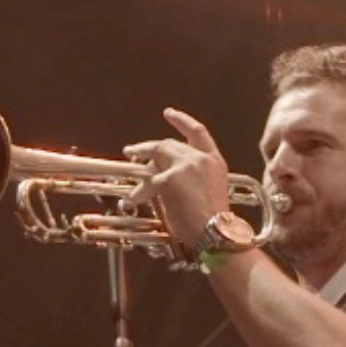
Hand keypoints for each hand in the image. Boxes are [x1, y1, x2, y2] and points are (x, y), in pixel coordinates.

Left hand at [123, 108, 230, 246]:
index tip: (169, 113)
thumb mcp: (208, 190)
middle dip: (149, 146)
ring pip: (156, 155)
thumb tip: (164, 176)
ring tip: (128, 162)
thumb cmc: (214, 222)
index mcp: (214, 161)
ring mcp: (184, 167)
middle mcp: (200, 159)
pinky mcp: (169, 180)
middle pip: (170, 144)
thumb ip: (191, 177)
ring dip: (139, 158)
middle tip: (134, 149)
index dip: (182, 120)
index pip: (197, 132)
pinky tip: (132, 200)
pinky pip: (148, 183)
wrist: (217, 233)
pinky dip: (138, 192)